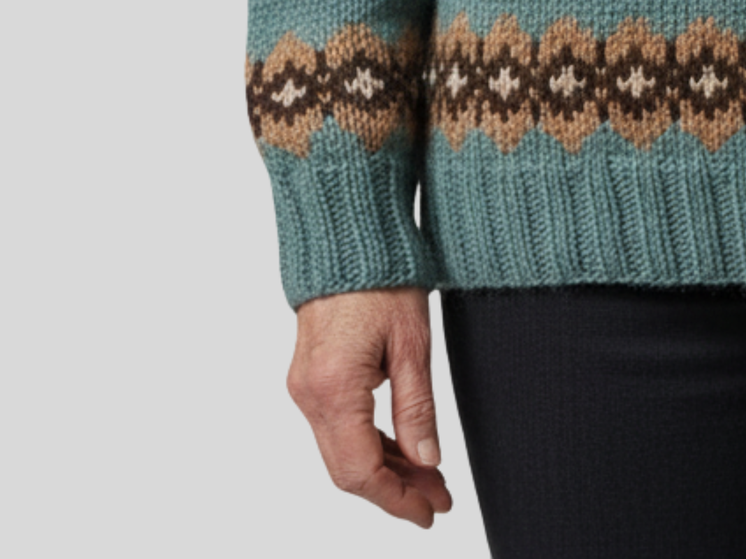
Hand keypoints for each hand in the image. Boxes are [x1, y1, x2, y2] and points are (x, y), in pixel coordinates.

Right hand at [286, 285, 452, 528]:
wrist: (346, 231)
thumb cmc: (384, 276)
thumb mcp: (412, 341)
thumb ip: (417, 407)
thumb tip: (428, 461)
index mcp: (334, 389)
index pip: (361, 471)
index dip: (397, 500)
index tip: (431, 513)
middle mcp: (309, 394)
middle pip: (348, 469)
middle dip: (394, 490)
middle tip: (439, 499)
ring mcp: (305, 386)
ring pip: (342, 450)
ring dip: (384, 469)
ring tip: (431, 478)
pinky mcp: (311, 375)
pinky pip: (337, 426)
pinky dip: (369, 442)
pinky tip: (403, 448)